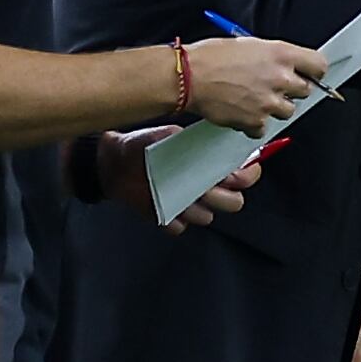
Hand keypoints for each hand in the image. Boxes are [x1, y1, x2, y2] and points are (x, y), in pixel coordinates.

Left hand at [96, 127, 263, 232]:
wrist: (114, 161)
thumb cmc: (143, 144)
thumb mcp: (171, 134)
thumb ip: (197, 141)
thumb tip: (218, 142)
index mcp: (211, 167)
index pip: (246, 176)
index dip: (247, 176)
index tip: (234, 173)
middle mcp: (205, 188)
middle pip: (234, 203)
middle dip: (223, 195)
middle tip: (205, 185)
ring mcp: (188, 206)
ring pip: (207, 217)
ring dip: (195, 206)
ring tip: (175, 190)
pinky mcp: (169, 219)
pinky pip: (179, 227)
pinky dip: (171, 218)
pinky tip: (159, 203)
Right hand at [183, 35, 327, 133]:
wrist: (189, 77)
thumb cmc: (212, 57)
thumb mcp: (248, 45)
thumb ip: (272, 56)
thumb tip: (284, 65)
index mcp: (281, 54)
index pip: (319, 66)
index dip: (314, 72)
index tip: (310, 75)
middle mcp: (280, 78)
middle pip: (306, 91)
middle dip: (291, 90)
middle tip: (271, 86)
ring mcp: (270, 103)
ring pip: (287, 111)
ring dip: (274, 107)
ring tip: (251, 97)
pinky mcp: (256, 122)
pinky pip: (264, 127)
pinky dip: (254, 123)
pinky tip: (240, 110)